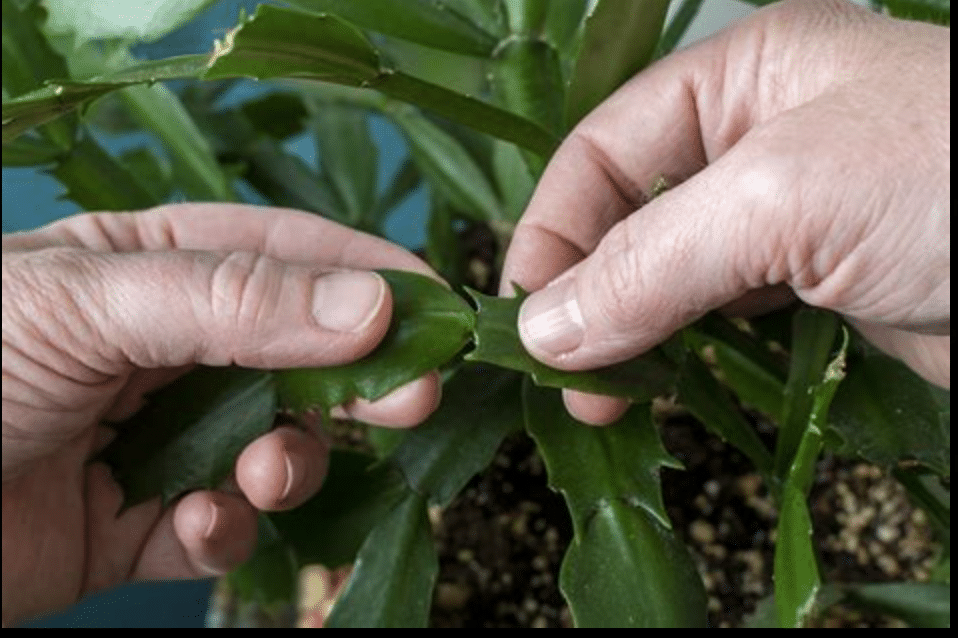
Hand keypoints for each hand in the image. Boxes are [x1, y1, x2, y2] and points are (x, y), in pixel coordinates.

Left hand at [1, 203, 441, 625]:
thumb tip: (372, 305)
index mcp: (163, 266)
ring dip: (291, 463)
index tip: (445, 313)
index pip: (294, 257)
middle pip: (304, 357)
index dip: (375, 281)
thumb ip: (234, 302)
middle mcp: (177, 349)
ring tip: (266, 474)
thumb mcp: (91, 303)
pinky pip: (224, 525)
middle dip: (359, 379)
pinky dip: (227, 529)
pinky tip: (195, 525)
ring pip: (280, 446)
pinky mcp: (149, 522)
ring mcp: (168, 438)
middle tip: (411, 399)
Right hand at [501, 0, 948, 424]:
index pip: (603, 149)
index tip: (525, 317)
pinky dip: (683, 356)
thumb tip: (543, 330)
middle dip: (586, 293)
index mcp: (743, 76)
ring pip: (670, 276)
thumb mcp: (786, 198)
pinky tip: (661, 389)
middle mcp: (758, 139)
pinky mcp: (821, 286)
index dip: (553, 230)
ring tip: (604, 398)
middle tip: (563, 377)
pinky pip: (722, 319)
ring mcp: (791, 217)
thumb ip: (650, 261)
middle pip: (629, 217)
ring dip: (629, 334)